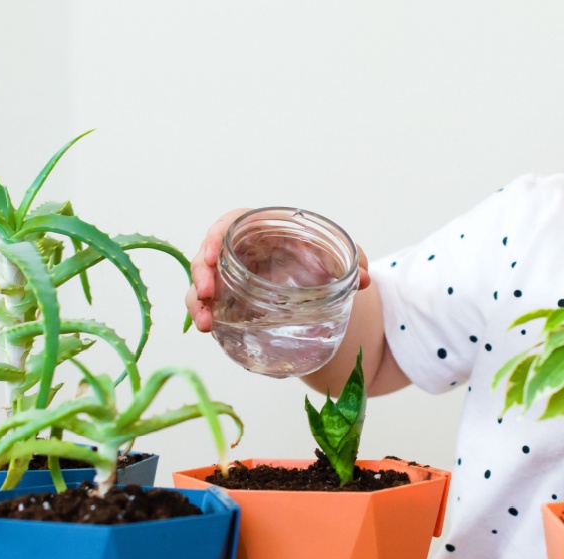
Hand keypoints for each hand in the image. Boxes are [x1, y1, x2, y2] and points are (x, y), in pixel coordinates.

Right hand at [184, 209, 371, 332]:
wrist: (312, 281)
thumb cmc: (316, 256)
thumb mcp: (333, 254)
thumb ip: (350, 259)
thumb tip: (365, 278)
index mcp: (258, 229)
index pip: (229, 224)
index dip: (216, 236)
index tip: (214, 254)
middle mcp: (238, 251)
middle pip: (208, 255)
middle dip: (202, 274)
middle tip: (208, 292)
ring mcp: (229, 277)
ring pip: (202, 284)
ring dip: (198, 302)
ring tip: (205, 323)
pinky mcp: (228, 301)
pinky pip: (207, 304)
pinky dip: (204, 315)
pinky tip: (208, 329)